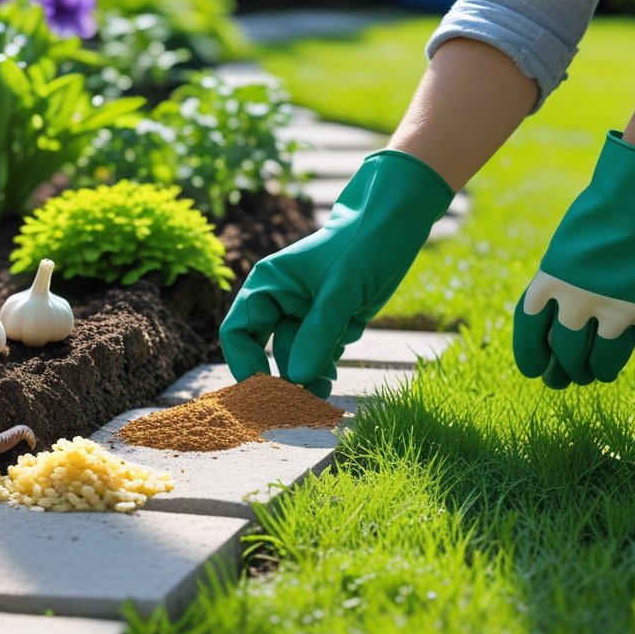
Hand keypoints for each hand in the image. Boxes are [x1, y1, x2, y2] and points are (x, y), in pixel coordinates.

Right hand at [220, 150, 453, 396]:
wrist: (396, 226)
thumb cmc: (364, 244)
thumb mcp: (342, 289)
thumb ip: (318, 333)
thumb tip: (296, 379)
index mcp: (268, 285)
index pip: (238, 333)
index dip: (246, 365)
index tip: (267, 392)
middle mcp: (280, 303)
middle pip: (266, 353)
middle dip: (282, 380)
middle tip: (299, 407)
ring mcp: (304, 316)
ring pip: (296, 361)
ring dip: (308, 381)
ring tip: (324, 394)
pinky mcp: (329, 325)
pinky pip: (318, 358)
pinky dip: (324, 371)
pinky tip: (332, 379)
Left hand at [514, 131, 634, 388]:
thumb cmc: (605, 213)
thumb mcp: (570, 248)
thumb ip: (563, 284)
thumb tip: (561, 322)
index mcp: (549, 279)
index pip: (529, 331)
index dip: (529, 355)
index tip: (533, 369)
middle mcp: (577, 299)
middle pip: (563, 351)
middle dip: (562, 371)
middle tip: (562, 379)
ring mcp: (615, 308)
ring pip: (599, 360)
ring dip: (594, 371)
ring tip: (592, 375)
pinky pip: (631, 340)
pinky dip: (623, 347)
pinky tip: (618, 352)